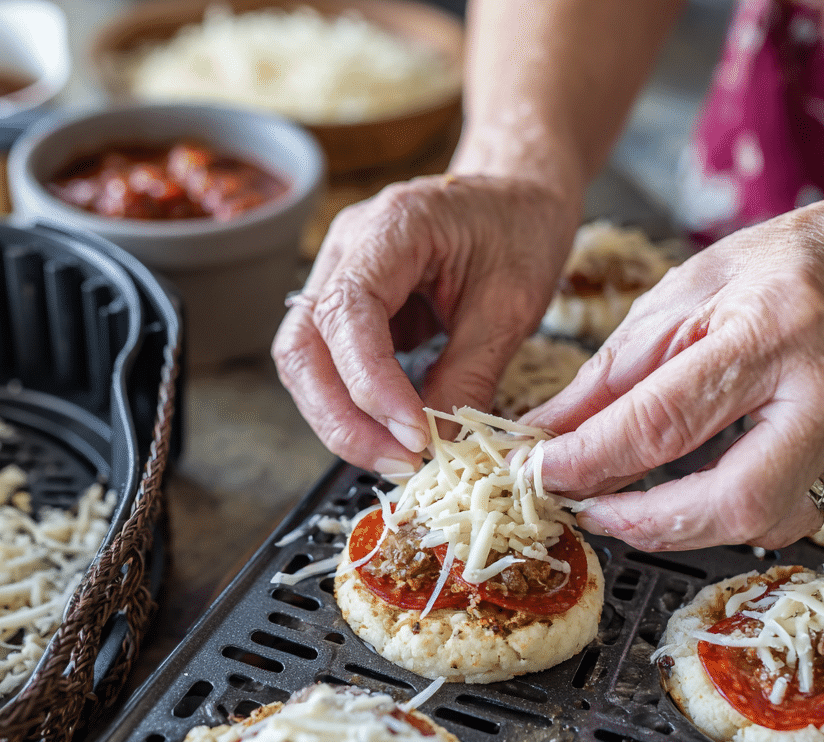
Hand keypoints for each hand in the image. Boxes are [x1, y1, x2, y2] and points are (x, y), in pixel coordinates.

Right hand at [271, 173, 579, 476]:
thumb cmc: (520, 233)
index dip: (370, 384)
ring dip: (342, 421)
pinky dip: (354, 408)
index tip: (412, 435)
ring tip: (397, 458)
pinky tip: (392, 434)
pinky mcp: (349, 309)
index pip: (347, 313)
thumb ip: (471, 372)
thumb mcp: (513, 305)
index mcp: (392, 226)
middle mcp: (347, 248)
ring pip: (306, 363)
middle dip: (341, 418)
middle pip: (303, 346)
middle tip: (398, 463)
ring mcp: (338, 276)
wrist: (518, 195)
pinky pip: (330, 365)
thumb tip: (436, 442)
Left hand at [525, 191, 823, 550]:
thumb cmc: (788, 265)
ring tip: (626, 506)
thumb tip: (550, 432)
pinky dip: (724, 520)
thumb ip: (613, 371)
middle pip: (729, 498)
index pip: (664, 420)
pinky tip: (691, 498)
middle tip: (586, 511)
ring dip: (679, 529)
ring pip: (761, 523)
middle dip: (641, 522)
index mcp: (773, 327)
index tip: (540, 474)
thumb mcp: (684, 293)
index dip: (590, 460)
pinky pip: (786, 518)